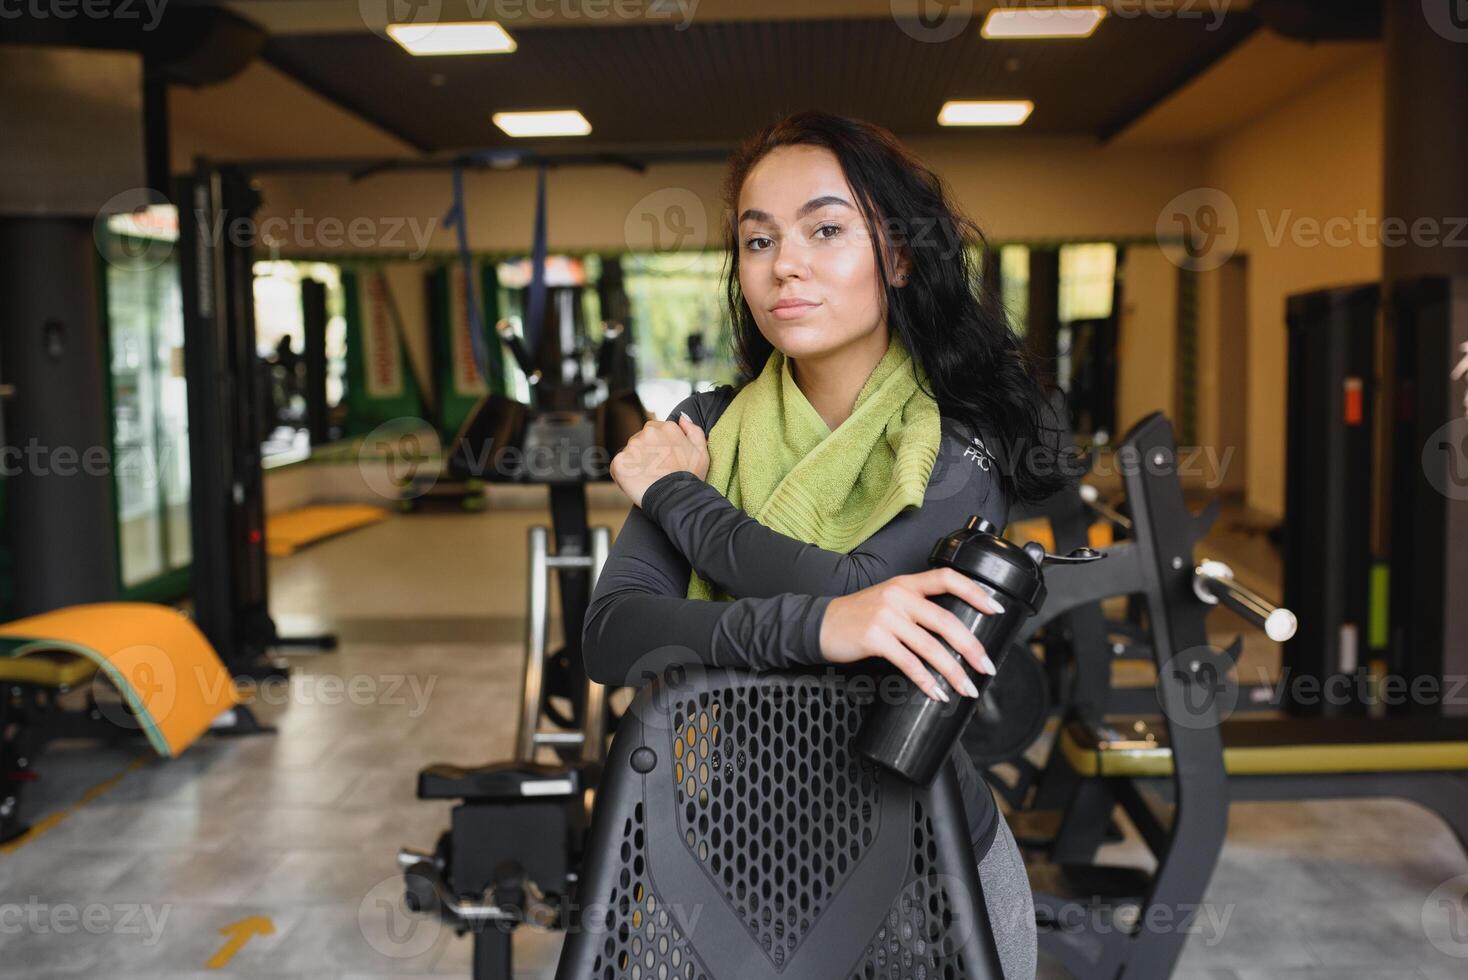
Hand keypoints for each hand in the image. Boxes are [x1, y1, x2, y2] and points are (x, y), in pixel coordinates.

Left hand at [610, 412, 710, 507]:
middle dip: (646, 454)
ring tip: (647, 479)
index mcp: (667, 427)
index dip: (659, 449)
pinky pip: (618, 467)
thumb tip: (681, 417)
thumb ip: (693, 430)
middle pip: (641, 440)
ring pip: (630, 453)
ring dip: (635, 464)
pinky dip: (624, 475)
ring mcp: (632, 447)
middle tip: (656, 472)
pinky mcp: (620, 462)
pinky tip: (637, 484)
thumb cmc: (691, 478)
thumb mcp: (702, 451)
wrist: (677, 499)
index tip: (665, 462)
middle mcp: (648, 432)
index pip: (655, 432)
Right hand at [818, 567, 1003, 702]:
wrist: (819, 625)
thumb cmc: (857, 616)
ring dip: (953, 672)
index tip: (996, 609)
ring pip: (931, 647)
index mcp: (906, 583)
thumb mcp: (888, 600)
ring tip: (967, 688)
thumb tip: (952, 633)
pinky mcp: (875, 639)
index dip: (975, 591)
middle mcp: (898, 596)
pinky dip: (925, 681)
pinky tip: (936, 693)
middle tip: (986, 668)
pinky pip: (909, 664)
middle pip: (946, 621)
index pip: (947, 578)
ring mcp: (886, 617)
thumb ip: (916, 607)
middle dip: (971, 647)